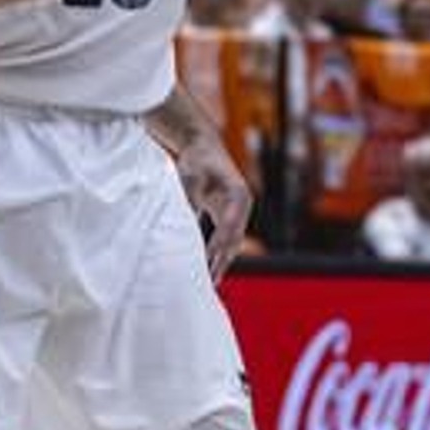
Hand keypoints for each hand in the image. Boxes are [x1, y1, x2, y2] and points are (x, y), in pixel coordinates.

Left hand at [176, 133, 252, 281]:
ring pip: (231, 242)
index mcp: (239, 195)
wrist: (202, 145)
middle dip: (222, 261)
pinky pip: (225, 238)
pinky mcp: (227, 213)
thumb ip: (191, 197)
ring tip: (209, 283)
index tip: (207, 264)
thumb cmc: (197, 159)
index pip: (230, 227)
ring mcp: (237, 210)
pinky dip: (217, 252)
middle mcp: (242, 205)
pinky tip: (208, 268)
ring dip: (221, 261)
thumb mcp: (191, 175)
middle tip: (210, 283)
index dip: (218, 247)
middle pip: (234, 239)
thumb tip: (187, 220)